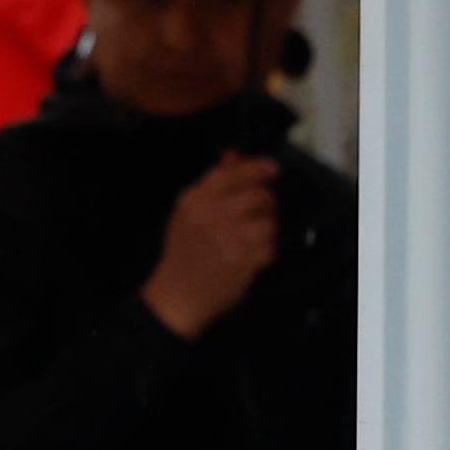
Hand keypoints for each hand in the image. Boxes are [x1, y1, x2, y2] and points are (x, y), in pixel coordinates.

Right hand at [141, 150, 280, 338]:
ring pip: (269, 221)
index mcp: (195, 200)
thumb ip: (213, 181)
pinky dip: (267, 251)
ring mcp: (228, 239)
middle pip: (258, 194)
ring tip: (256, 235)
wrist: (177, 295)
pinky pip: (271, 247)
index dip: (258, 167)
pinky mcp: (243, 262)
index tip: (271, 169)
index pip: (233, 172)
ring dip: (269, 228)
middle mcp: (211, 216)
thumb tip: (234, 154)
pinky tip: (254, 255)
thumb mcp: (188, 211)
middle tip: (263, 210)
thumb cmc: (184, 251)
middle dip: (267, 201)